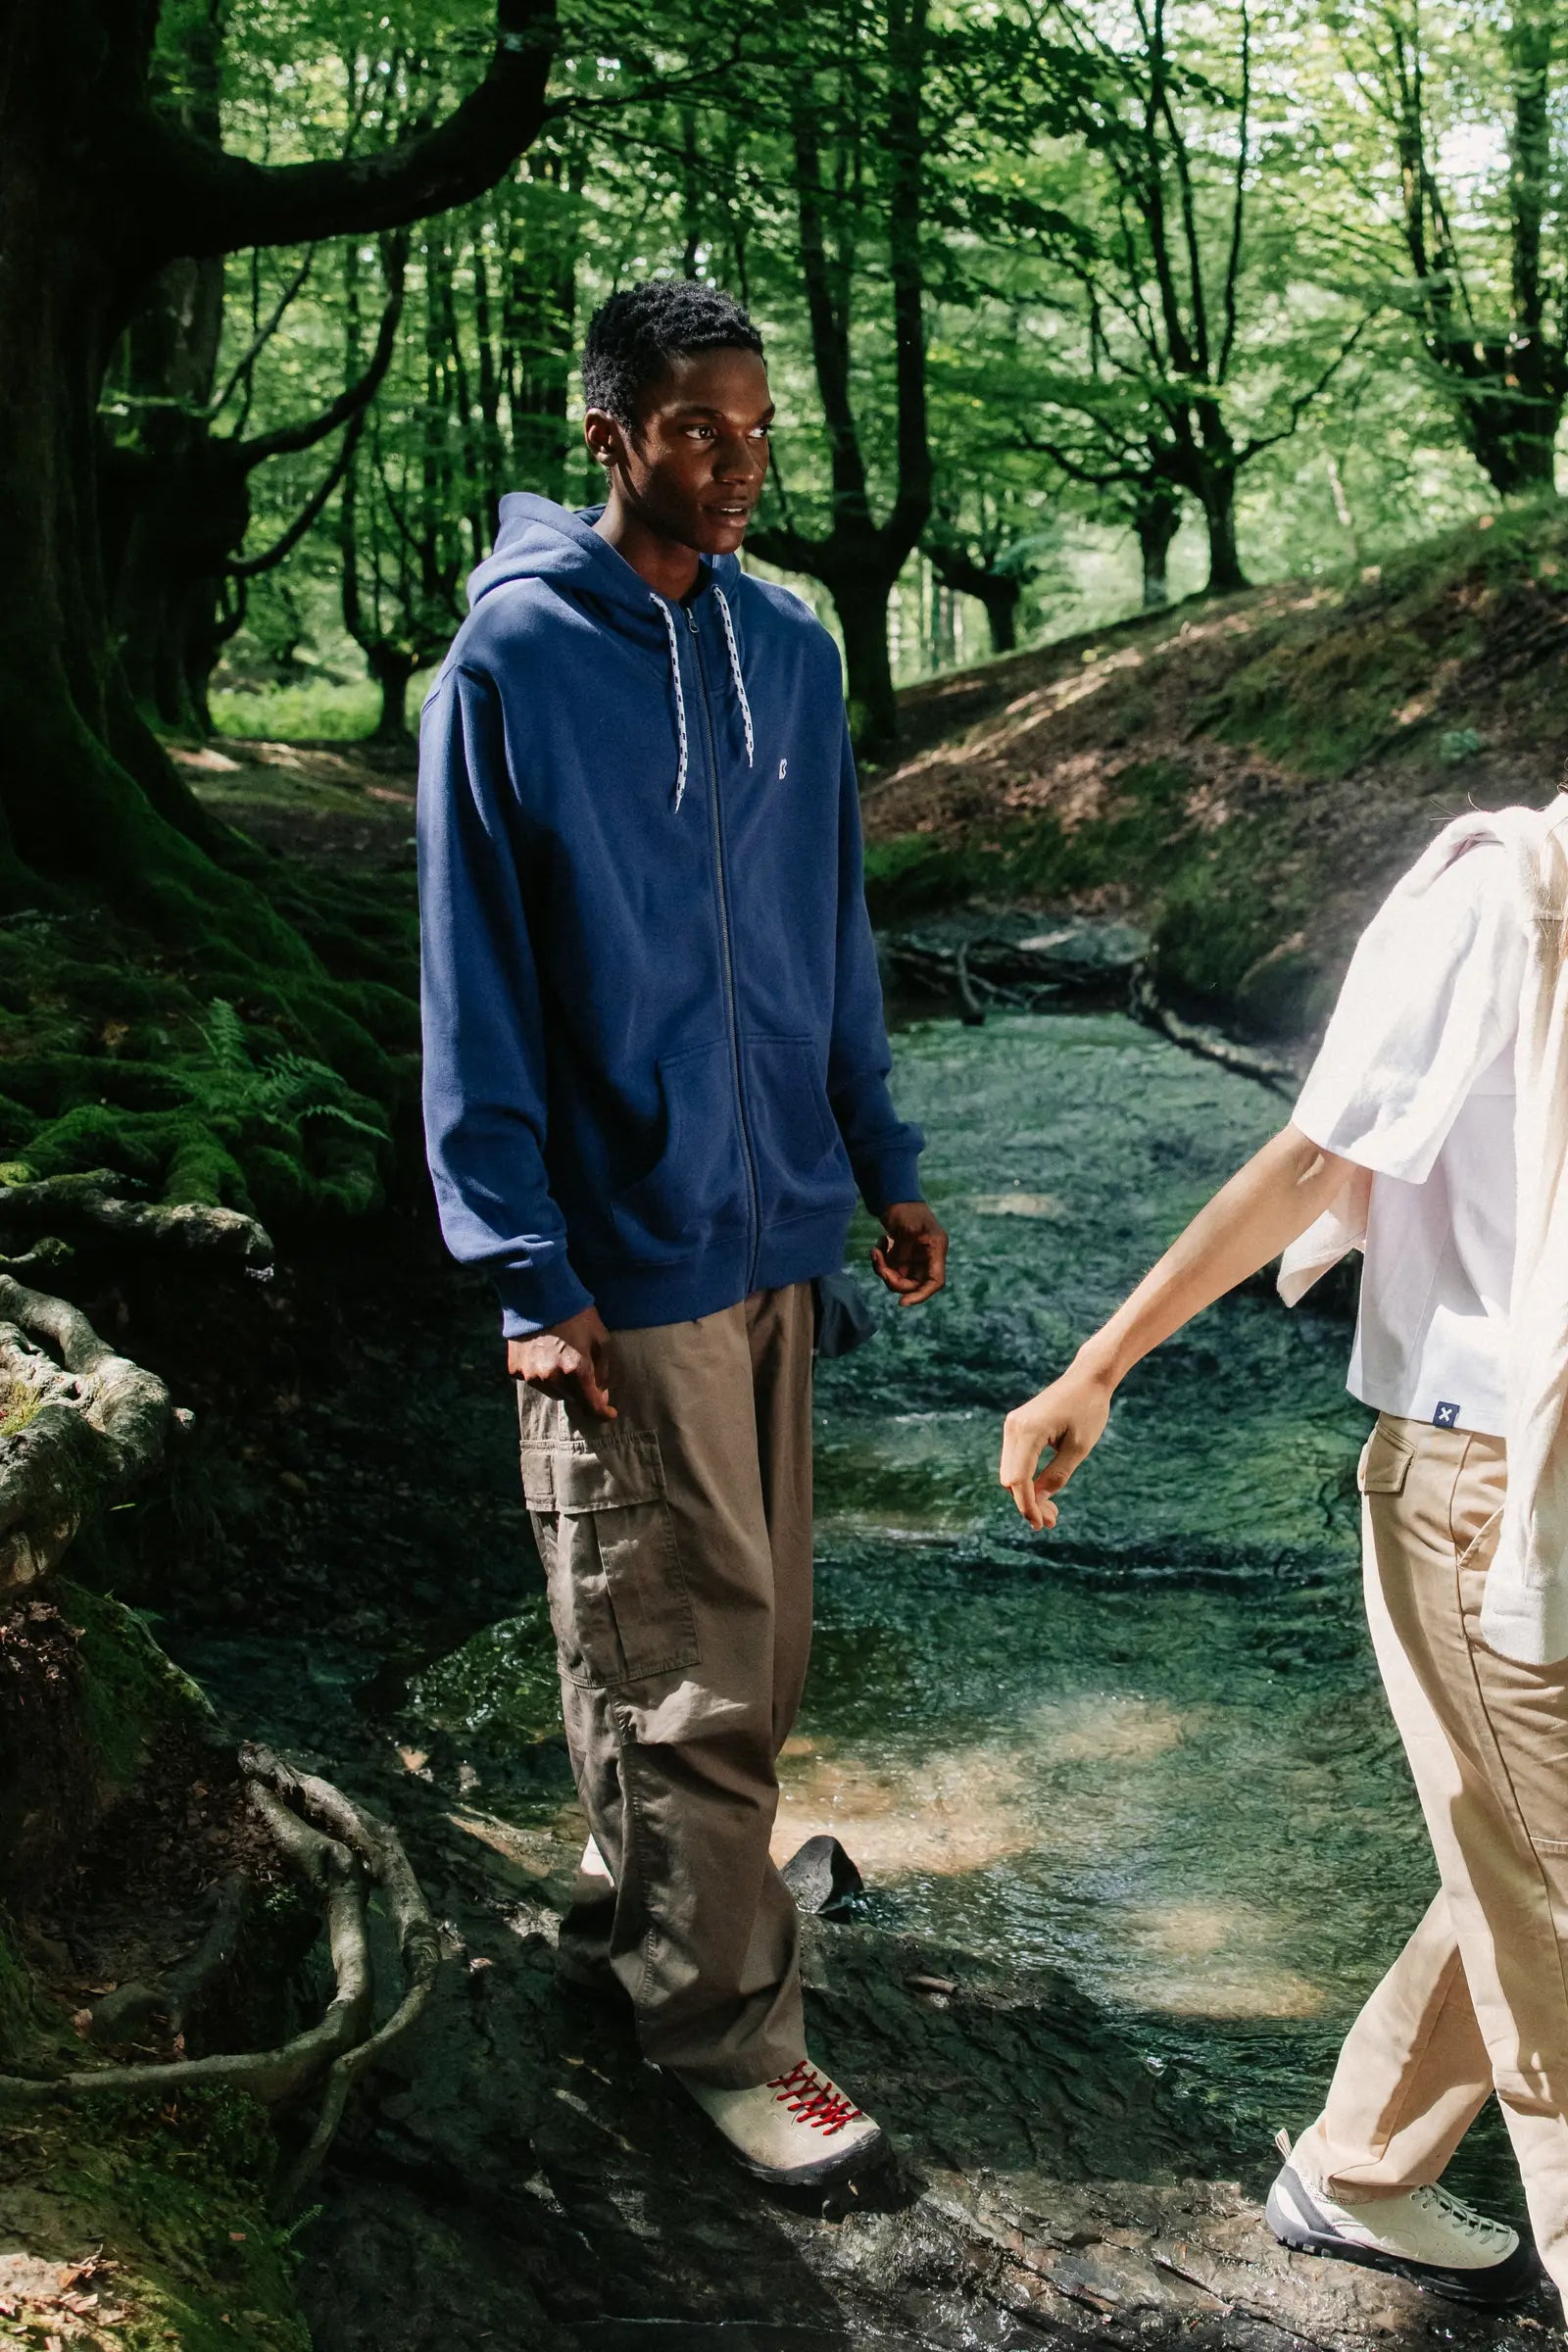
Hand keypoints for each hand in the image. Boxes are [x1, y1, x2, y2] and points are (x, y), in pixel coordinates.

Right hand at [507, 1306, 616, 1419]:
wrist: (537, 1294)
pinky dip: (541, 1373)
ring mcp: (531, 1376)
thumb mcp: (600, 1338)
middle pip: (572, 1399)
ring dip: (561, 1383)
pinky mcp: (516, 1370)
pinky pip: (534, 1380)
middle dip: (581, 1390)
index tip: (609, 1413)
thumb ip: (603, 1369)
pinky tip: (543, 1353)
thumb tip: (600, 1391)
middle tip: (583, 1369)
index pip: (591, 1407)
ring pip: (552, 1392)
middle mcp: (552, 1378)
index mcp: (576, 1371)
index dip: (603, 1413)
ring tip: (561, 1357)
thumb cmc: (575, 1313)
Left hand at [871, 1201, 948, 1306]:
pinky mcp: (901, 1256)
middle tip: (879, 1263)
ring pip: (898, 1278)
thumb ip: (905, 1252)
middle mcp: (927, 1258)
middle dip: (893, 1279)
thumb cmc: (906, 1208)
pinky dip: (881, 1260)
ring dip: (883, 1268)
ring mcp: (913, 1258)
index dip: (921, 1295)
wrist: (895, 1196)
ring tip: (877, 1249)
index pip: (935, 1282)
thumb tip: (896, 1273)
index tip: (902, 1303)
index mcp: (936, 1250)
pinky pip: (889, 1269)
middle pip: (912, 1284)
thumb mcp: (908, 1228)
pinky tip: (880, 1243)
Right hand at [1000, 1365, 1111, 1529]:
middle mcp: (1014, 1427)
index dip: (1027, 1506)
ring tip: (1051, 1512)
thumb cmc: (1089, 1409)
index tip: (1042, 1525)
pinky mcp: (1017, 1427)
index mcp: (1028, 1431)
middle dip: (1028, 1503)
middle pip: (1010, 1479)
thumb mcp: (1079, 1448)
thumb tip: (1039, 1502)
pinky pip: (1016, 1461)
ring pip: (1010, 1472)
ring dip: (1027, 1494)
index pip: (1018, 1479)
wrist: (1087, 1378)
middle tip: (1053, 1521)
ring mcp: (1013, 1426)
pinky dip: (1026, 1479)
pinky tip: (1043, 1492)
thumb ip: (1057, 1476)